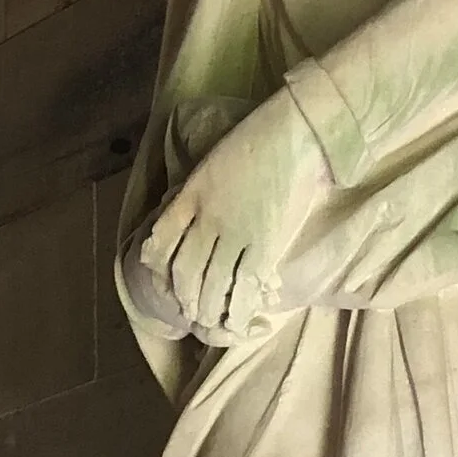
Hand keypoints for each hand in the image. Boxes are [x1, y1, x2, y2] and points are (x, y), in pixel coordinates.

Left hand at [125, 94, 330, 343]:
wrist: (296, 134)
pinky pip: (245, 283)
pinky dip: (238, 306)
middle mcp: (207, 219)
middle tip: (190, 313)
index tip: (166, 282)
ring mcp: (235, 234)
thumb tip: (181, 217)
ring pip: (212, 281)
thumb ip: (194, 194)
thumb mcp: (211, 163)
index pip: (163, 241)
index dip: (161, 268)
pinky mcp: (265, 243)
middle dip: (185, 297)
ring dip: (208, 308)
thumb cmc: (257, 140)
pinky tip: (238, 319)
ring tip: (210, 322)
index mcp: (190, 196)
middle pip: (186, 269)